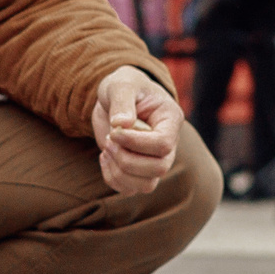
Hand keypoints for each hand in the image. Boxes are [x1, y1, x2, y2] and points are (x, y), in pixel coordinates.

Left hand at [90, 67, 181, 194]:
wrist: (115, 98)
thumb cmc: (123, 86)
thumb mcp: (120, 84)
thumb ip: (122, 101)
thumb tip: (121, 124)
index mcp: (170, 120)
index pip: (164, 144)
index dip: (136, 143)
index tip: (114, 131)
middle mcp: (168, 144)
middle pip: (159, 168)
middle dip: (127, 159)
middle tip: (108, 139)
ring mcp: (155, 160)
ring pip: (147, 184)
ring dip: (119, 172)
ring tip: (106, 149)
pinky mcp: (138, 171)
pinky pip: (130, 189)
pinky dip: (112, 178)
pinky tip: (104, 157)